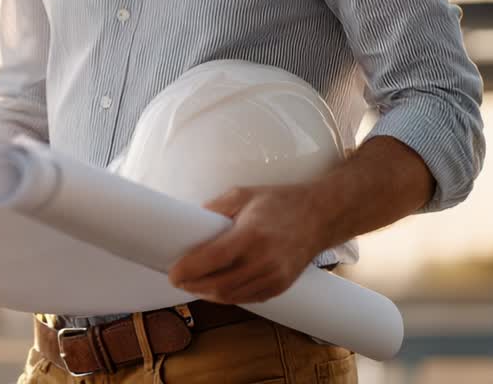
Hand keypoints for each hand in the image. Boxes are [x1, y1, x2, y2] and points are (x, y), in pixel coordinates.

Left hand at [168, 184, 331, 304]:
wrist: (321, 216)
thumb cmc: (279, 202)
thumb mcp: (243, 194)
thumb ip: (215, 208)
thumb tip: (190, 222)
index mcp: (251, 235)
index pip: (212, 260)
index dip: (188, 270)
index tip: (171, 272)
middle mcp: (264, 260)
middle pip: (219, 285)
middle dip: (193, 286)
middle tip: (177, 280)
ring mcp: (274, 276)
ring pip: (232, 296)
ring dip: (207, 294)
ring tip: (192, 285)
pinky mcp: (281, 286)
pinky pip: (248, 298)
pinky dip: (228, 297)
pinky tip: (215, 290)